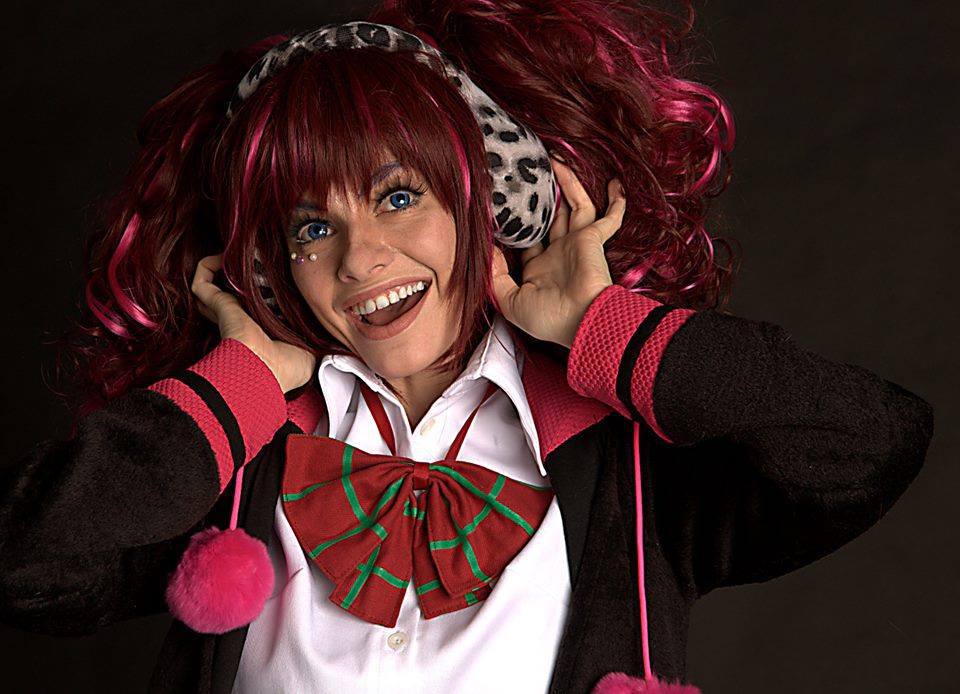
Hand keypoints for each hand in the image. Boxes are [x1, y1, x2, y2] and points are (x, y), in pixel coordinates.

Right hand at [192, 254, 316, 392]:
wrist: (265, 371)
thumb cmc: (287, 368)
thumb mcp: (311, 350)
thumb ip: (318, 336)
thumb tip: (337, 334)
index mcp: (264, 327)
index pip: (258, 300)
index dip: (266, 283)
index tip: (278, 267)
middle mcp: (243, 318)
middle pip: (236, 287)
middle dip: (245, 268)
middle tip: (260, 254)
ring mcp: (227, 311)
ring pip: (216, 281)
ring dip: (224, 263)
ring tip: (242, 252)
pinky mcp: (216, 304)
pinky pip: (201, 280)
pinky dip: (207, 265)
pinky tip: (223, 258)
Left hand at [491, 157, 625, 347]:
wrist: (581, 320)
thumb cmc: (548, 318)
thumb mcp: (511, 301)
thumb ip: (496, 277)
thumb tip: (490, 249)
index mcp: (539, 269)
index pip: (527, 239)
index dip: (517, 223)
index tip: (503, 204)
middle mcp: (559, 253)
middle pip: (551, 216)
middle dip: (544, 196)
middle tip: (533, 172)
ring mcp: (578, 244)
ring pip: (574, 206)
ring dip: (568, 184)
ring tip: (557, 160)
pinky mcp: (594, 239)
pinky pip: (610, 217)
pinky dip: (616, 203)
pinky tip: (615, 184)